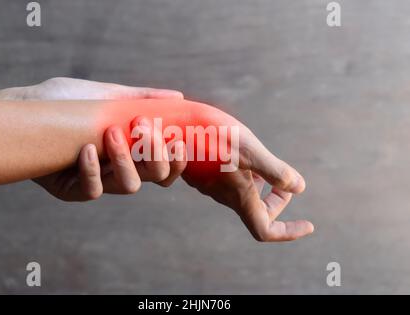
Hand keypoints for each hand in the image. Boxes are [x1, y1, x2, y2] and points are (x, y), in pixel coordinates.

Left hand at [0, 77, 186, 200]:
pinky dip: (94, 171)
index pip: (166, 166)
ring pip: (128, 186)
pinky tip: (87, 148)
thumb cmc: (67, 101)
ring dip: (125, 160)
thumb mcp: (106, 95)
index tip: (178, 140)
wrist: (24, 107)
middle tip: (142, 126)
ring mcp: (97, 181)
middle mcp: (119, 169)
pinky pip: (93, 191)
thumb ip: (141, 98)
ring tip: (110, 132)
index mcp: (132, 151)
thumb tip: (178, 97)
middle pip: (155, 177)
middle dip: (155, 154)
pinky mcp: (72, 190)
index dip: (179, 160)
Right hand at [182, 125, 312, 241]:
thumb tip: (299, 187)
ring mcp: (213, 185)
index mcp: (239, 196)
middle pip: (256, 212)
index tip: (308, 225)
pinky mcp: (205, 173)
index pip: (264, 229)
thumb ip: (273, 170)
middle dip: (276, 202)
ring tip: (267, 167)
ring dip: (262, 186)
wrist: (171, 127)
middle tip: (286, 183)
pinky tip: (246, 156)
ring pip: (244, 195)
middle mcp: (225, 195)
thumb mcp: (247, 150)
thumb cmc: (209, 137)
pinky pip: (231, 183)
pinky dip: (247, 176)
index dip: (288, 232)